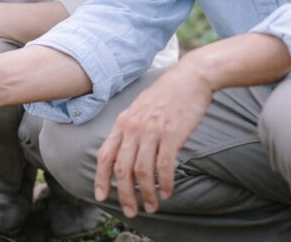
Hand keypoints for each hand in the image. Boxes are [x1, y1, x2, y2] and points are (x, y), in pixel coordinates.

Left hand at [94, 64, 212, 217]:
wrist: (190, 78)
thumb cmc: (166, 96)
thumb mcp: (139, 110)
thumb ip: (131, 130)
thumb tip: (126, 155)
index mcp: (122, 122)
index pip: (104, 155)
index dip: (101, 178)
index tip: (100, 197)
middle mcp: (132, 128)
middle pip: (121, 169)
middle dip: (124, 194)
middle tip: (131, 212)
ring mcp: (151, 131)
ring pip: (141, 171)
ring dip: (146, 194)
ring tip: (151, 207)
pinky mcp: (171, 134)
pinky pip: (164, 166)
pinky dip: (164, 183)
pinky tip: (167, 193)